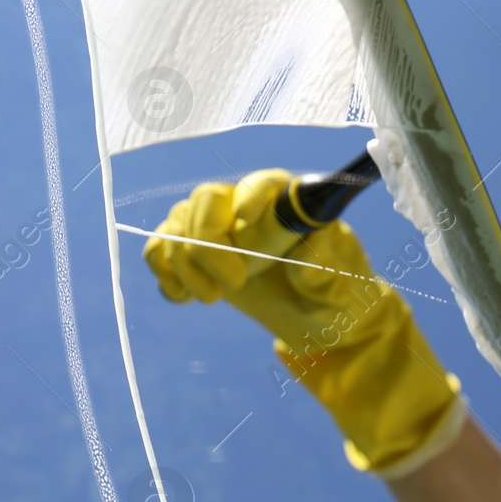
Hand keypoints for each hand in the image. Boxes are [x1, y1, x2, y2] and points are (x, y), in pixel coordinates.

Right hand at [144, 169, 465, 476]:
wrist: (318, 318)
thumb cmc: (337, 294)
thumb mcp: (340, 286)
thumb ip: (323, 266)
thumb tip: (311, 242)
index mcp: (290, 204)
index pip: (264, 183)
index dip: (252, 194)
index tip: (247, 219)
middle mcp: (248, 207)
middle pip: (206, 200)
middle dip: (209, 242)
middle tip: (236, 283)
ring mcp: (218, 228)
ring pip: (178, 225)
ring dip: (187, 265)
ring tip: (214, 299)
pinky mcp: (197, 255)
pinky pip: (160, 248)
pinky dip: (165, 272)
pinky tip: (184, 296)